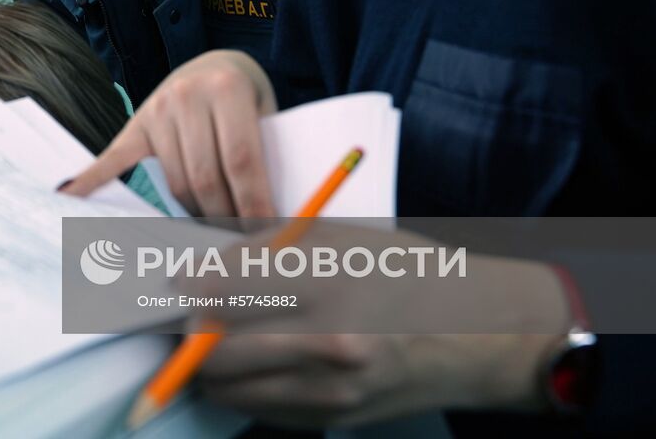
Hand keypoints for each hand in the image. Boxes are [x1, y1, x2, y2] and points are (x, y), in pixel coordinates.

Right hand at [63, 50, 278, 216]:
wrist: (217, 64)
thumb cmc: (248, 101)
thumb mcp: (266, 117)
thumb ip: (265, 159)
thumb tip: (269, 224)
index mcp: (227, 88)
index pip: (241, 160)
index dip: (254, 203)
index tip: (266, 237)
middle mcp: (186, 95)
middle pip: (204, 177)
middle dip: (226, 217)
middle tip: (242, 245)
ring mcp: (156, 108)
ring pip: (174, 182)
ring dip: (195, 215)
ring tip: (214, 234)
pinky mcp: (135, 125)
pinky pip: (114, 160)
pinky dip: (91, 181)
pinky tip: (69, 198)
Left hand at [192, 222, 569, 426]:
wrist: (475, 334)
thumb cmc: (406, 270)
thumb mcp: (336, 236)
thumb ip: (265, 249)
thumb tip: (202, 267)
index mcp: (326, 284)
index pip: (220, 290)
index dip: (188, 284)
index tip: (179, 279)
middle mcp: (326, 344)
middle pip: (213, 346)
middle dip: (191, 327)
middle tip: (190, 311)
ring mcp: (330, 391)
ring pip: (227, 386)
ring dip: (208, 363)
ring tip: (216, 336)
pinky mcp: (332, 419)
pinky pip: (258, 408)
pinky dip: (243, 386)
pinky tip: (254, 361)